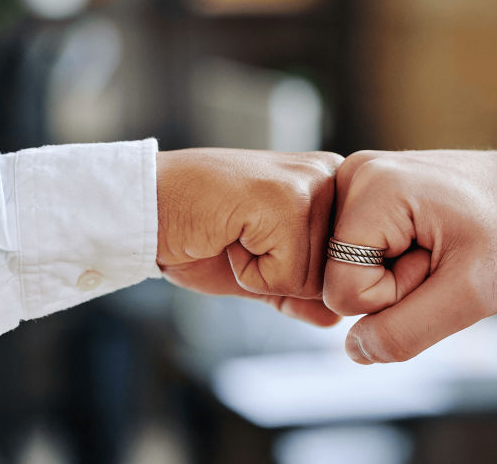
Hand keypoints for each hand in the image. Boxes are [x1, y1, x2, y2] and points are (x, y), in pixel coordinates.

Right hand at [156, 148, 342, 326]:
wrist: (146, 208)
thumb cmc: (200, 233)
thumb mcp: (260, 271)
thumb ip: (301, 292)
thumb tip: (337, 320)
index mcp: (332, 185)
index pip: (350, 266)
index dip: (295, 274)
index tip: (258, 241)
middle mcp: (331, 177)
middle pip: (336, 277)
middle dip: (281, 276)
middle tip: (242, 238)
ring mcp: (311, 185)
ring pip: (314, 281)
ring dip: (263, 274)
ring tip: (235, 235)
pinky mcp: (287, 201)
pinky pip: (288, 277)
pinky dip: (249, 273)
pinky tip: (228, 235)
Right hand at [323, 150, 496, 363]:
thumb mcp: (470, 295)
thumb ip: (405, 331)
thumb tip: (355, 348)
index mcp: (371, 186)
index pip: (344, 290)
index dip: (394, 297)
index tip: (440, 264)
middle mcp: (354, 174)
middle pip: (340, 276)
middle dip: (393, 284)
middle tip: (442, 255)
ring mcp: (357, 180)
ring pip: (348, 268)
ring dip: (394, 273)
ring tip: (438, 246)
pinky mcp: (366, 191)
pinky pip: (358, 253)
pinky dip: (393, 260)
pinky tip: (427, 241)